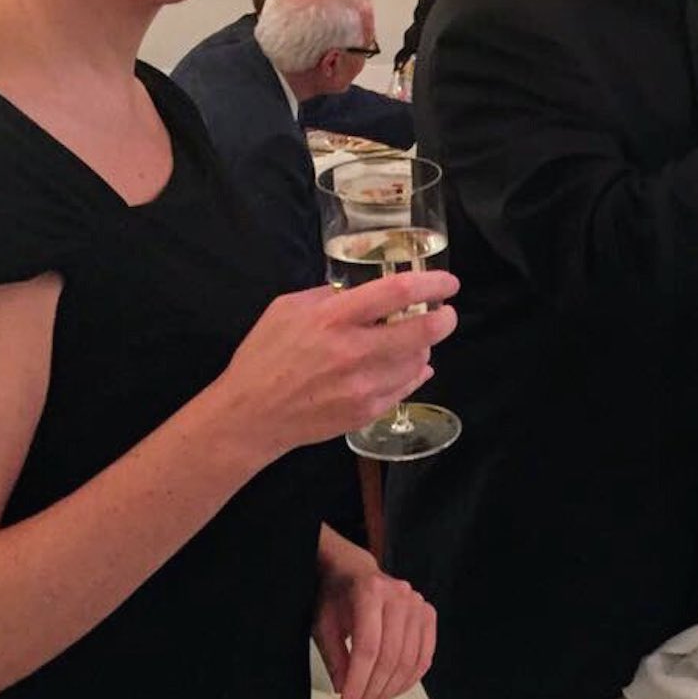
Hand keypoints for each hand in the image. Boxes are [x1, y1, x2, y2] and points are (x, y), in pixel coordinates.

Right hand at [217, 271, 458, 459]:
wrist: (250, 416)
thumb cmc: (265, 356)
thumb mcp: (288, 308)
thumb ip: (330, 295)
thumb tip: (363, 289)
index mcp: (334, 318)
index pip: (398, 292)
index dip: (432, 283)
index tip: (447, 282)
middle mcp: (354, 352)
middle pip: (423, 331)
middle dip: (444, 317)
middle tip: (445, 311)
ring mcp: (364, 386)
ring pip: (419, 360)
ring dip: (423, 346)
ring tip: (412, 339)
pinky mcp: (367, 411)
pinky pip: (407, 387)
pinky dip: (413, 372)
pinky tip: (405, 364)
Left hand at [314, 539, 434, 698]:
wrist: (356, 571)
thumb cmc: (337, 597)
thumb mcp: (324, 624)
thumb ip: (335, 657)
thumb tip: (346, 690)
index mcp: (370, 592)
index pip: (368, 647)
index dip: (359, 682)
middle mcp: (400, 595)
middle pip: (391, 657)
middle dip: (373, 693)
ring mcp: (418, 604)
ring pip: (409, 660)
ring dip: (390, 692)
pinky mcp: (428, 614)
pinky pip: (424, 656)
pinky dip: (409, 680)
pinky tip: (392, 692)